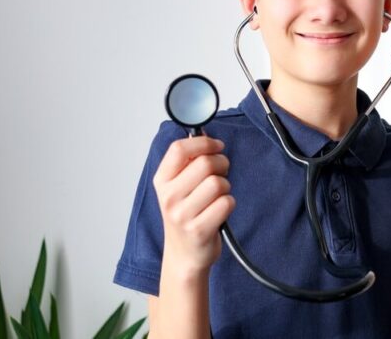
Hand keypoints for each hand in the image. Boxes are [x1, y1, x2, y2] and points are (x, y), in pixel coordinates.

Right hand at [152, 136, 235, 274]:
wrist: (184, 255)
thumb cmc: (185, 215)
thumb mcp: (177, 187)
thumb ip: (189, 161)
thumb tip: (205, 134)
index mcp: (162, 181)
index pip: (179, 149)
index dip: (203, 142)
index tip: (216, 146)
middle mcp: (168, 197)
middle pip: (205, 163)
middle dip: (221, 163)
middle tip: (221, 173)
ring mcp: (182, 215)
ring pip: (218, 183)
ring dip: (225, 186)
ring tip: (218, 196)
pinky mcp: (199, 230)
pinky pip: (226, 203)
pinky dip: (229, 204)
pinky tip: (220, 211)